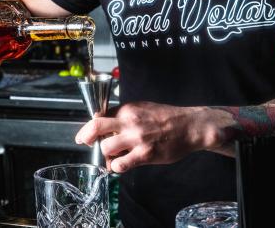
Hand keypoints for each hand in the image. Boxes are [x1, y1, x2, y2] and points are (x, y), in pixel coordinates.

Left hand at [75, 102, 216, 172]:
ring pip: (106, 148)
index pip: (99, 116)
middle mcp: (130, 121)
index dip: (89, 128)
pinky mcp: (145, 154)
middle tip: (87, 144)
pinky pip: (120, 164)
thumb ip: (124, 116)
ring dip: (107, 155)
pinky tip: (123, 164)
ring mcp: (137, 138)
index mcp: (128, 109)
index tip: (85, 136)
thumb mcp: (142, 108)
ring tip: (114, 157)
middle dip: (87, 138)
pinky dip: (117, 167)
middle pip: (96, 127)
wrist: (190, 126)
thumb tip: (104, 125)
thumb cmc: (167, 118)